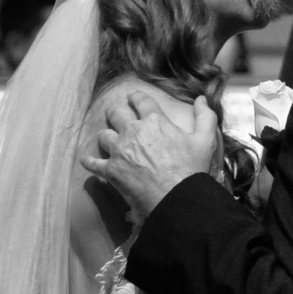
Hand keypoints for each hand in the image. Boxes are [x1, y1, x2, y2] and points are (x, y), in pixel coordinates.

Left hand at [81, 92, 216, 216]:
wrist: (176, 196)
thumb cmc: (191, 168)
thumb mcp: (205, 140)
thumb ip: (205, 116)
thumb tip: (201, 99)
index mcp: (155, 121)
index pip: (141, 100)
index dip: (136, 97)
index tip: (133, 98)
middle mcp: (133, 131)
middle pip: (116, 113)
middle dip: (116, 111)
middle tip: (117, 114)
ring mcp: (119, 150)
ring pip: (103, 135)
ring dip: (106, 136)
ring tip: (109, 139)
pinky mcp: (110, 170)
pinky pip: (92, 163)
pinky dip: (89, 161)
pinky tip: (87, 160)